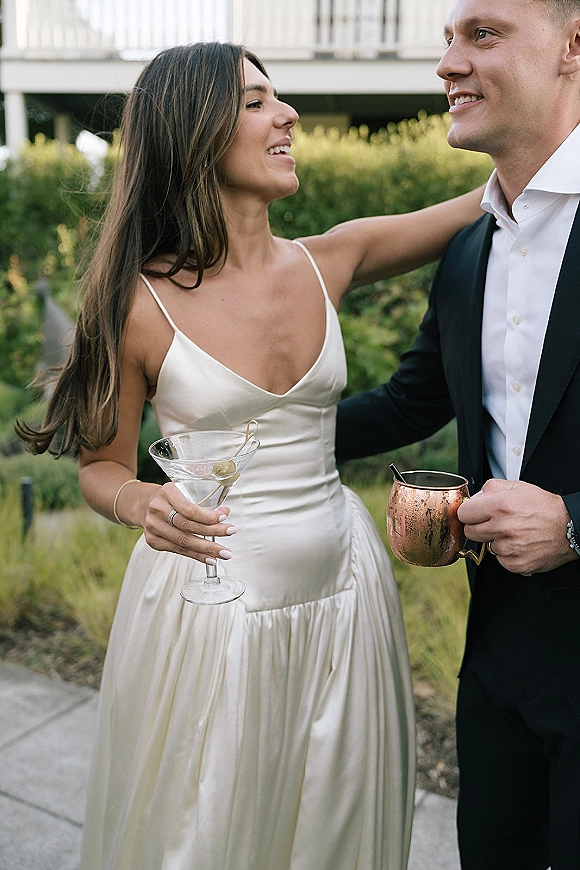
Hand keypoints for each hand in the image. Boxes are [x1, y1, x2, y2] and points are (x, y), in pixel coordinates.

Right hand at [143, 482, 236, 564]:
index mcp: (167, 492)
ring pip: (184, 542)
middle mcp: (157, 509)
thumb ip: (203, 501)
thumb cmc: (169, 498)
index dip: (208, 516)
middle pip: (188, 526)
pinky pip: (178, 550)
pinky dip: (196, 556)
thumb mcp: (183, 491)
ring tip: (224, 553)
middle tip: (230, 533)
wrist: (143, 504)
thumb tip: (225, 512)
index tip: (224, 518)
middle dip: (213, 532)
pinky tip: (209, 558)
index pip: (189, 509)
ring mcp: (153, 526)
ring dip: (207, 549)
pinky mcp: (153, 541)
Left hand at [457, 478, 575, 574]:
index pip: (464, 514)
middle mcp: (503, 528)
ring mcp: (510, 548)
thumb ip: (491, 488)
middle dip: (478, 527)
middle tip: (493, 524)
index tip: (474, 514)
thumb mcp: (518, 487)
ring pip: (486, 547)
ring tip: (513, 533)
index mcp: (500, 506)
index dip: (469, 513)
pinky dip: (507, 554)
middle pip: (470, 532)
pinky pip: (500, 560)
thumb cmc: (545, 508)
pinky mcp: (516, 564)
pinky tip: (519, 544)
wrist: (569, 528)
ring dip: (495, 541)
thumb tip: (474, 498)